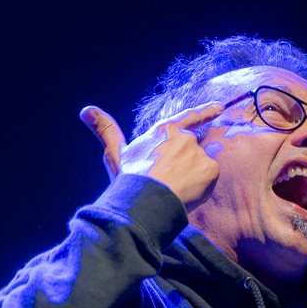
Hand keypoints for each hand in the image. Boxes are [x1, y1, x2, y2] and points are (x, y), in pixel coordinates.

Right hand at [79, 101, 225, 210]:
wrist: (146, 201)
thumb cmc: (130, 179)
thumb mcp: (116, 153)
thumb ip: (105, 130)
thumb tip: (86, 110)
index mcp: (164, 131)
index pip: (189, 118)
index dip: (205, 112)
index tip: (220, 107)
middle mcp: (183, 137)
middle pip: (193, 152)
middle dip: (187, 166)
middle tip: (172, 184)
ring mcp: (198, 152)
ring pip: (201, 167)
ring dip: (193, 178)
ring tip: (176, 191)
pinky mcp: (210, 169)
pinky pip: (210, 179)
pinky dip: (202, 188)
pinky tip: (187, 195)